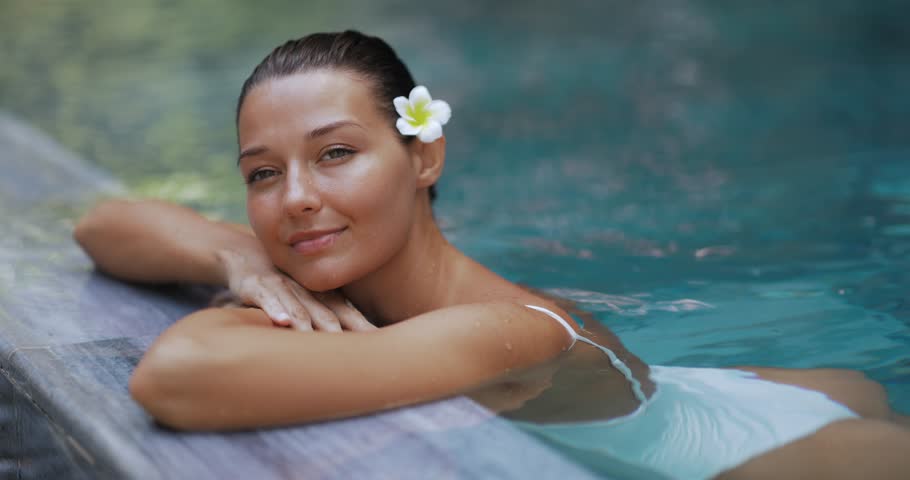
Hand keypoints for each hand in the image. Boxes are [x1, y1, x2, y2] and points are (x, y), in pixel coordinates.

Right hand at [215, 248, 375, 331]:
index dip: (364, 329)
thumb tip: (356, 346)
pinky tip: (282, 322)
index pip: (349, 315)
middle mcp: (308, 293)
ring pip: (300, 309)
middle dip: (344, 334)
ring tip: (325, 339)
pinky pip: (267, 299)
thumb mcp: (309, 300)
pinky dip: (275, 310)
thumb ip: (331, 319)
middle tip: (358, 354)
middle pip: (329, 315)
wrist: (247, 255)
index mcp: (324, 297)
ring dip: (312, 326)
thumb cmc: (286, 286)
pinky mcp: (258, 287)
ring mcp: (283, 288)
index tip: (381, 345)